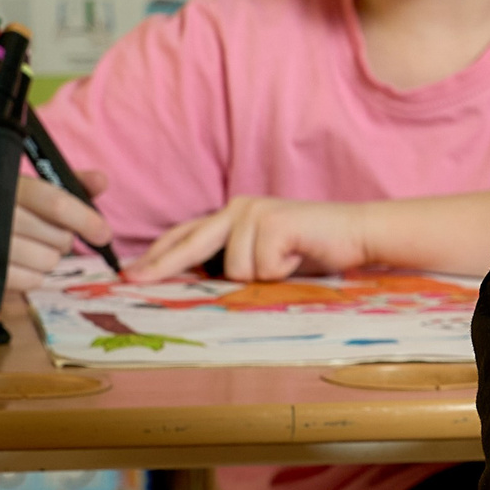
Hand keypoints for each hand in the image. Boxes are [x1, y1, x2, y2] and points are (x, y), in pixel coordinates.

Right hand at [9, 166, 111, 290]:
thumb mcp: (26, 185)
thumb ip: (66, 182)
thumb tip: (101, 181)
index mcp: (7, 184)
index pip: (56, 204)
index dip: (86, 220)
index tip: (104, 234)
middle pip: (58, 237)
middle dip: (64, 239)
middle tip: (50, 234)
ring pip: (48, 261)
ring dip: (48, 257)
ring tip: (30, 247)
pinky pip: (30, 281)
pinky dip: (33, 275)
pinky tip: (19, 263)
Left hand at [127, 196, 370, 282]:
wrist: (358, 232)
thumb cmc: (315, 248)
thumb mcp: (266, 256)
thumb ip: (236, 260)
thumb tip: (200, 281)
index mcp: (234, 214)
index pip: (187, 234)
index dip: (158, 256)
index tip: (132, 273)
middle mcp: (239, 208)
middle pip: (190, 243)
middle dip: (161, 265)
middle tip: (131, 279)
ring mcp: (255, 213)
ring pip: (234, 269)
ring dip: (262, 276)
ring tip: (289, 262)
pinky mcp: (274, 223)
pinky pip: (261, 268)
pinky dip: (282, 272)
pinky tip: (300, 255)